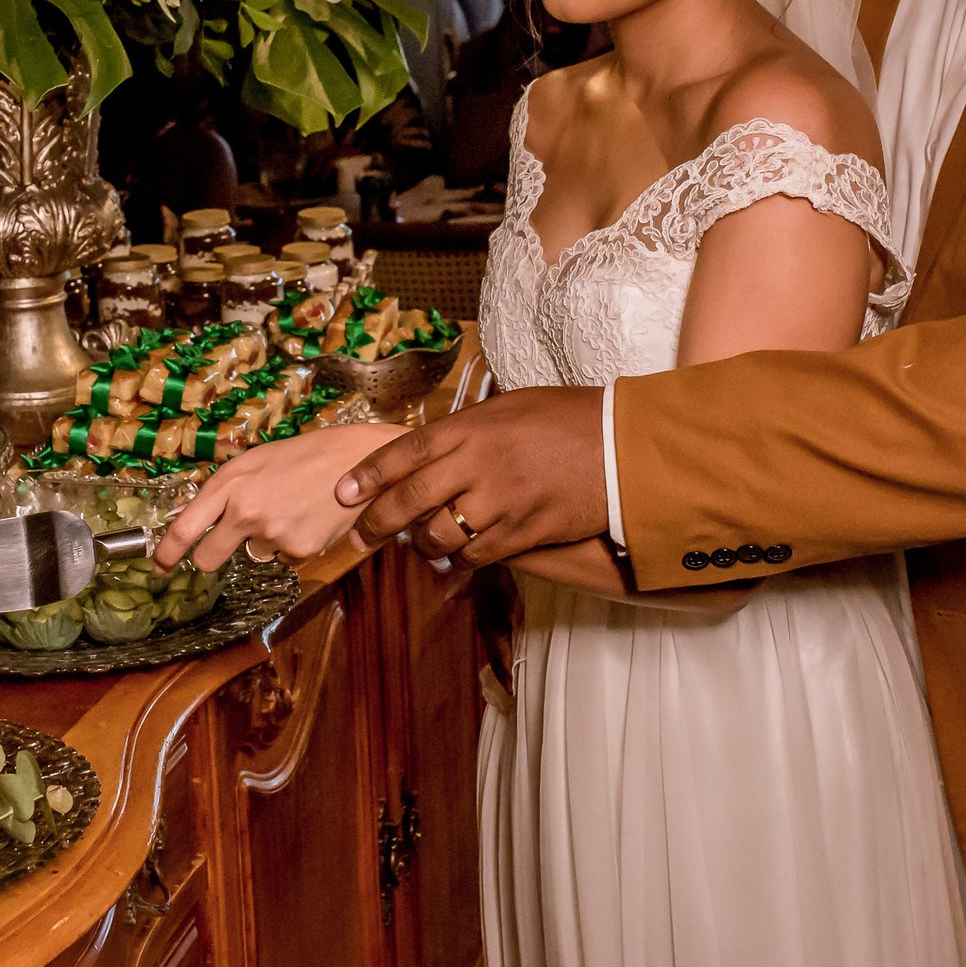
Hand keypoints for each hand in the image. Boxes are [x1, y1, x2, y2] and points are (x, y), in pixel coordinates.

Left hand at [155, 423, 409, 571]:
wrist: (361, 460)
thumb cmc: (308, 454)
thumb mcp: (257, 460)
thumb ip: (229, 489)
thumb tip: (206, 518)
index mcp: (230, 482)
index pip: (184, 528)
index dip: (166, 553)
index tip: (159, 565)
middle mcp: (245, 511)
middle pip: (208, 558)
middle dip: (211, 557)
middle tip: (224, 546)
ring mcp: (272, 534)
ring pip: (253, 555)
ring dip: (265, 541)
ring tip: (292, 510)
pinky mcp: (299, 550)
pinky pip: (284, 559)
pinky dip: (293, 545)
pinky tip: (309, 519)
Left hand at [337, 386, 607, 565]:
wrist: (621, 447)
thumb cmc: (565, 418)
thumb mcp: (509, 407)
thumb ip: (467, 429)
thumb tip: (429, 451)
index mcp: (472, 427)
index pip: (405, 452)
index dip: (369, 475)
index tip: (343, 492)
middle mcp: (479, 465)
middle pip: (410, 500)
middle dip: (376, 522)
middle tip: (359, 536)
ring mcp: (501, 502)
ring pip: (439, 536)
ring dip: (422, 544)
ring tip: (421, 541)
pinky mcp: (524, 532)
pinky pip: (476, 556)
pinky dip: (461, 559)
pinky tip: (458, 555)